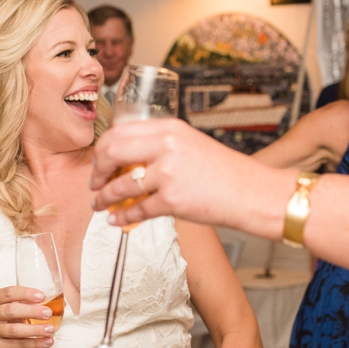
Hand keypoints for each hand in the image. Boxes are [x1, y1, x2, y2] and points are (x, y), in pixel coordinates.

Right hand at [0, 285, 56, 347]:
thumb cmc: (1, 321)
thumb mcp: (6, 307)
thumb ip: (24, 303)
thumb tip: (53, 303)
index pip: (8, 293)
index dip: (25, 293)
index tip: (41, 296)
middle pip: (11, 311)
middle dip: (32, 311)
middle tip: (48, 313)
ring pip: (14, 330)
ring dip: (35, 330)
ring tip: (50, 329)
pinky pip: (18, 345)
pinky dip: (35, 343)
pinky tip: (47, 341)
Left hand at [92, 118, 274, 228]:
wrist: (253, 192)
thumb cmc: (225, 172)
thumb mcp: (190, 145)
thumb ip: (160, 146)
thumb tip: (126, 160)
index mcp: (169, 128)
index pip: (119, 131)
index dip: (102, 149)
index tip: (100, 162)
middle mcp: (166, 145)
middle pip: (111, 152)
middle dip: (97, 170)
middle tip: (95, 183)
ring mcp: (168, 172)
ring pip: (120, 184)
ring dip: (104, 197)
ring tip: (100, 204)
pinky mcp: (172, 199)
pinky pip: (137, 209)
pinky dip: (122, 216)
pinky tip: (116, 220)